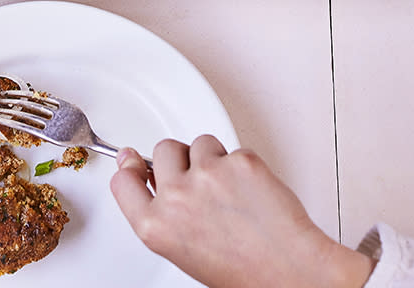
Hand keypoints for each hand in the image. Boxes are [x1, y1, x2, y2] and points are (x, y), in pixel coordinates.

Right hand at [111, 136, 374, 287]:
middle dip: (182, 160)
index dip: (130, 167)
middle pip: (164, 149)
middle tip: (202, 183)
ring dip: (214, 159)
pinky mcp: (237, 161)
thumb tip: (155, 176)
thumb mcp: (186, 250)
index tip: (132, 158)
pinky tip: (252, 191)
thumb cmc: (244, 271)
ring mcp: (207, 175)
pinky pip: (232, 149)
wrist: (290, 271)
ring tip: (233, 192)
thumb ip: (166, 214)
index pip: (123, 182)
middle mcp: (176, 198)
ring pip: (200, 143)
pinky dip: (242, 165)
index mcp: (156, 227)